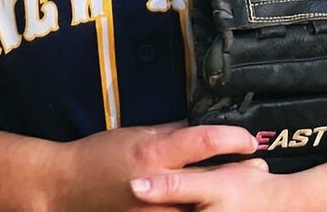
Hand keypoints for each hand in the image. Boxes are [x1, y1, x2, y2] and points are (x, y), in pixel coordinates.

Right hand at [49, 122, 260, 211]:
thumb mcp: (137, 133)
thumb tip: (198, 124)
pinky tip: (208, 207)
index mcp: (155, 153)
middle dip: (239, 174)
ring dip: (221, 198)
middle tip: (258, 169)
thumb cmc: (99, 155)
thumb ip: (170, 132)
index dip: (233, 140)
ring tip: (240, 191)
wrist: (68, 188)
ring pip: (200, 207)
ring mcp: (155, 211)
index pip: (204, 142)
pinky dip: (197, 211)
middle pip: (212, 181)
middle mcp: (159, 184)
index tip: (248, 139)